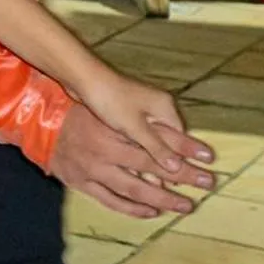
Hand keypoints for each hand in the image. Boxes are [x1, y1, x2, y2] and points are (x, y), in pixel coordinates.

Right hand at [48, 103, 212, 218]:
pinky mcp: (81, 183)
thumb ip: (136, 123)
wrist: (38, 124)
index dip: (185, 149)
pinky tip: (153, 211)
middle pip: (151, 166)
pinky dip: (134, 208)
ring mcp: (93, 170)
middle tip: (207, 183)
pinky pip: (112, 201)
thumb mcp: (108, 111)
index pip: (156, 141)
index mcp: (113, 129)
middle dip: (182, 176)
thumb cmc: (78, 113)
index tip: (209, 157)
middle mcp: (105, 151)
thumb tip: (173, 132)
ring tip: (186, 206)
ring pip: (134, 189)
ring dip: (163, 199)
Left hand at [74, 64, 208, 178]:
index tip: (181, 180)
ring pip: (151, 137)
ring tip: (149, 178)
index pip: (181, 137)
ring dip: (151, 156)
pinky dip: (137, 147)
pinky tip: (131, 164)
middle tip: (168, 184)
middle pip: (168, 138)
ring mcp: (140, 108)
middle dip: (166, 159)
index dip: (181, 159)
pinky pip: (137, 133)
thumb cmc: (110, 100)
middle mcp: (156, 106)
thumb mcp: (134, 126)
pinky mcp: (125, 110)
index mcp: (164, 107)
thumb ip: (156, 146)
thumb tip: (178, 167)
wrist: (83, 79)